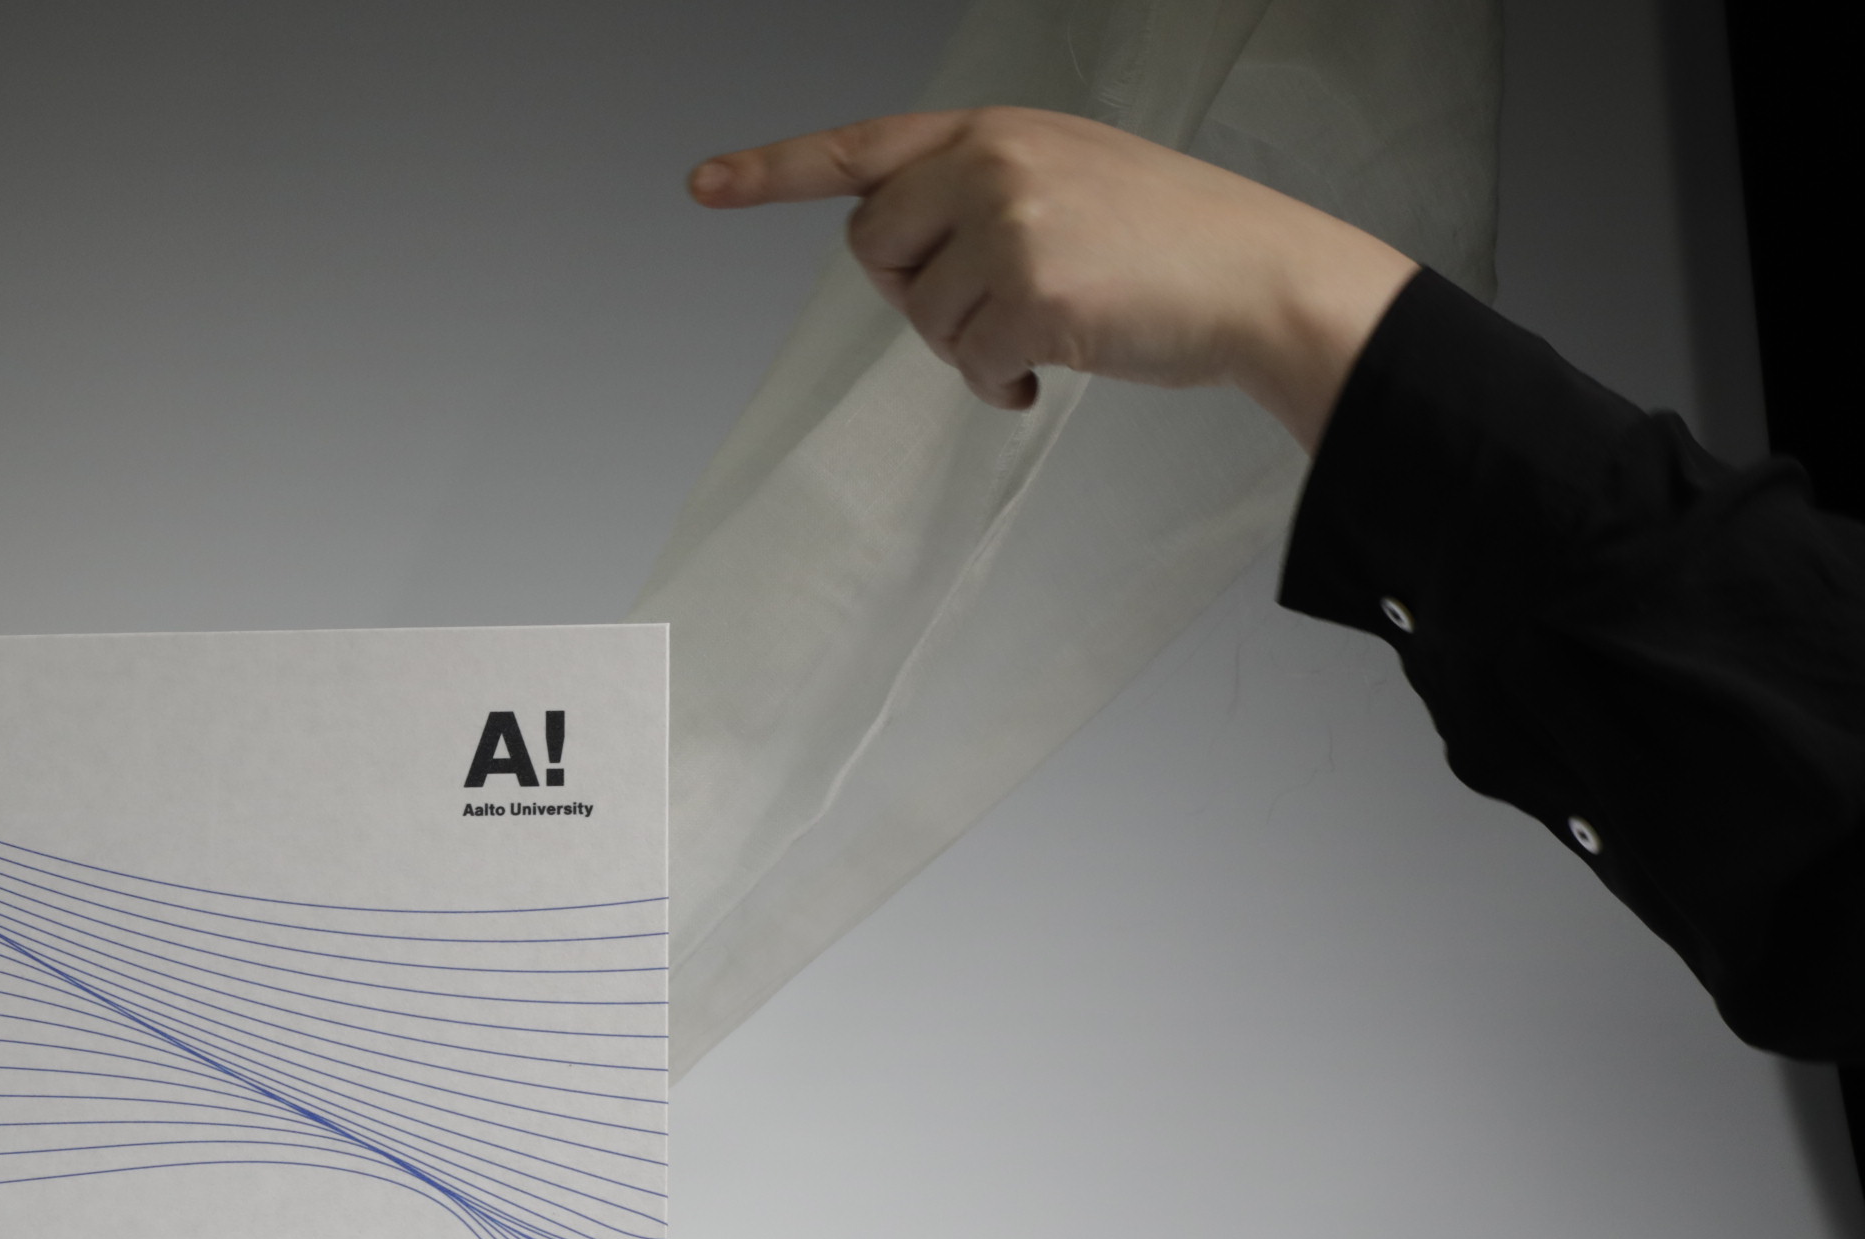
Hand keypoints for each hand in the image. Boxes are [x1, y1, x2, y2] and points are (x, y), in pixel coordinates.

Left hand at [686, 108, 1415, 448]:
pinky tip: (1052, 369)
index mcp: (993, 130)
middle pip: (872, 249)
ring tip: (1049, 326)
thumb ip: (976, 191)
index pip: (860, 148)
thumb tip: (896, 243)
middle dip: (914, 294)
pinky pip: (966, 363)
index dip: (772, 170)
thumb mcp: (1063, 176)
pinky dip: (998, 384)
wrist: (1259, 276)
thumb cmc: (1166, 240)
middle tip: (990, 305)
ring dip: (970, 346)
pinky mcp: (1029, 291)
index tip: (704, 184)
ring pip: (920, 316)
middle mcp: (990, 162)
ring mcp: (1008, 223)